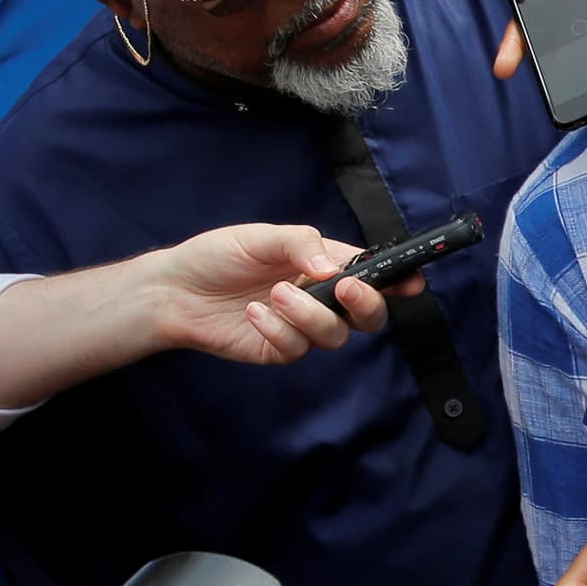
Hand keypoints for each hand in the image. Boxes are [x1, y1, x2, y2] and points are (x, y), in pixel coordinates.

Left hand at [153, 222, 396, 361]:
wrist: (175, 289)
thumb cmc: (219, 255)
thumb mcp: (260, 236)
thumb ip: (300, 243)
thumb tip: (332, 266)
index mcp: (325, 265)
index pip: (372, 274)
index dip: (398, 280)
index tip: (411, 283)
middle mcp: (321, 299)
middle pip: (368, 315)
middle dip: (366, 304)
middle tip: (343, 287)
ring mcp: (302, 327)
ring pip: (334, 336)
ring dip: (309, 314)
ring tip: (275, 293)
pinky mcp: (279, 350)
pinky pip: (295, 349)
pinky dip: (278, 330)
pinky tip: (254, 313)